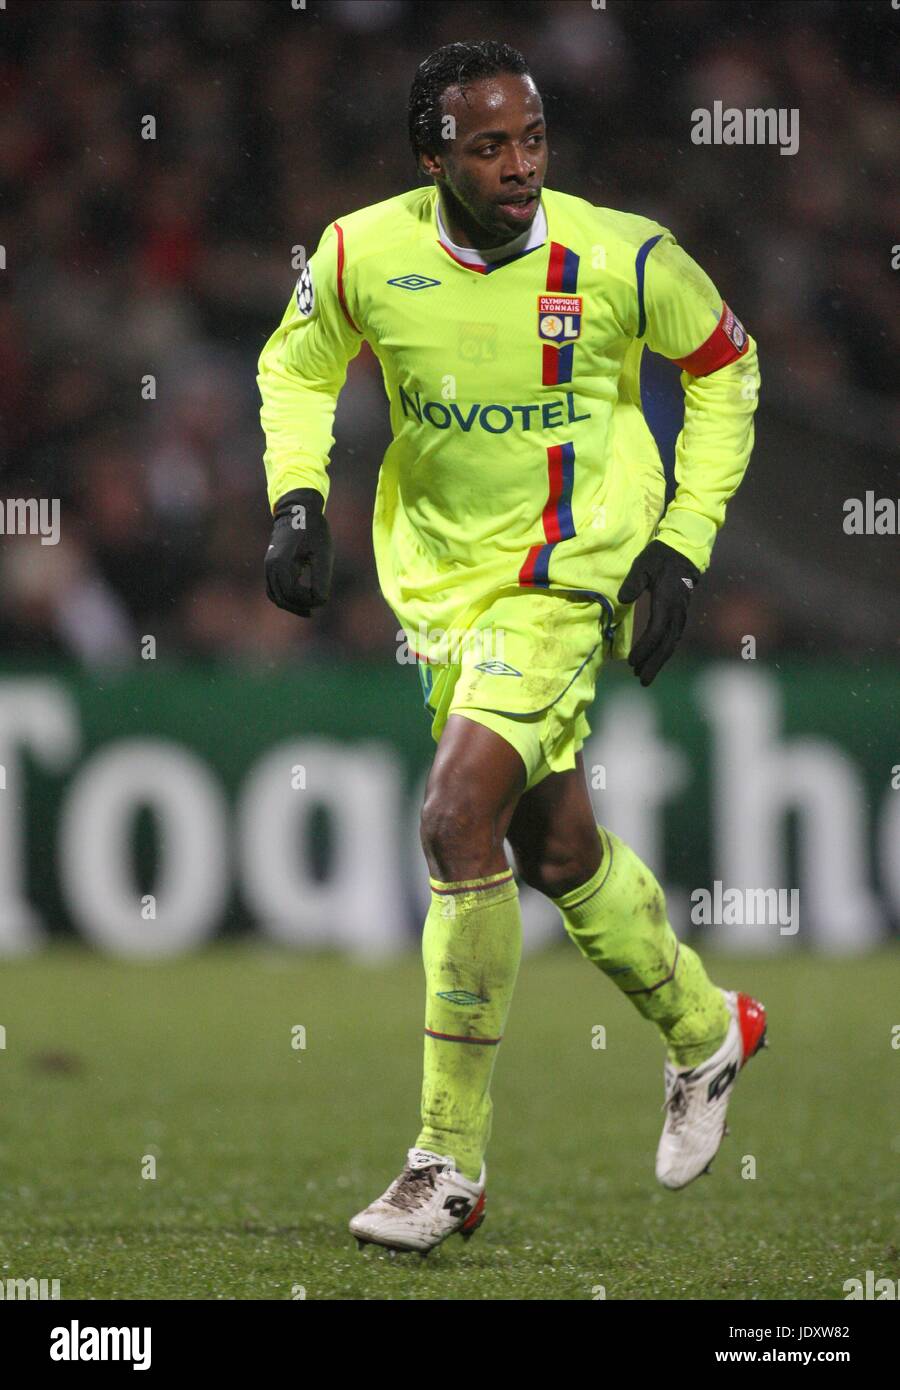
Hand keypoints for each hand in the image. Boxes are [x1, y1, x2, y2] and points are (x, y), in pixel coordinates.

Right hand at [264, 488, 332, 617]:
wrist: (298, 509)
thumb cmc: (313, 529)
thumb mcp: (322, 553)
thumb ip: (322, 578)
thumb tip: (320, 601)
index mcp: (281, 564)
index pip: (293, 594)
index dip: (309, 600)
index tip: (323, 598)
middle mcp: (270, 566)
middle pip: (281, 598)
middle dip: (299, 606)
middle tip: (315, 611)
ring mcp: (268, 565)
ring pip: (275, 595)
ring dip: (290, 604)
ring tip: (308, 610)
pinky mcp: (271, 564)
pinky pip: (273, 588)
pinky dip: (284, 596)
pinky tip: (300, 598)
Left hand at [617, 539, 699, 685]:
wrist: (683, 551)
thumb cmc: (660, 557)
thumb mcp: (643, 565)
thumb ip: (633, 582)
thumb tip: (623, 599)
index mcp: (666, 601)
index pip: (656, 631)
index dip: (644, 648)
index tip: (631, 661)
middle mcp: (676, 612)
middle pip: (666, 644)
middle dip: (654, 664)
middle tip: (641, 680)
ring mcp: (680, 614)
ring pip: (671, 644)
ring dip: (659, 662)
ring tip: (644, 677)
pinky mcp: (680, 615)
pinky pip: (672, 638)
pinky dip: (663, 652)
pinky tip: (654, 661)